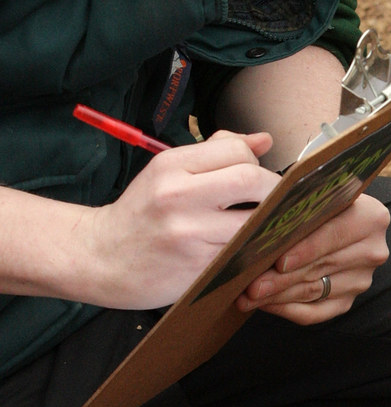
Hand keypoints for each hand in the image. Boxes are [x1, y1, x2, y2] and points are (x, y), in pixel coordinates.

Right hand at [74, 131, 279, 308]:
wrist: (101, 258)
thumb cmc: (142, 212)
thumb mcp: (168, 171)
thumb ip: (217, 152)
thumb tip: (264, 140)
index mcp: (171, 165)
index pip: (237, 151)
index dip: (256, 163)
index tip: (254, 177)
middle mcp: (178, 196)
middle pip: (252, 180)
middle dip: (273, 189)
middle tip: (272, 200)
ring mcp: (189, 234)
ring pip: (254, 220)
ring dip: (267, 222)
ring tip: (260, 224)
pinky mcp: (198, 267)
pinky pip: (243, 251)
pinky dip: (253, 247)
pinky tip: (245, 246)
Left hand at [238, 192, 389, 322]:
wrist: (333, 220)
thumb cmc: (316, 204)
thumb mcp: (312, 195)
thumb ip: (297, 205)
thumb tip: (262, 222)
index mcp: (372, 218)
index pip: (335, 234)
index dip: (306, 249)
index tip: (279, 261)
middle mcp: (372, 251)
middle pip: (321, 266)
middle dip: (282, 278)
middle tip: (252, 285)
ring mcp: (361, 280)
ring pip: (314, 291)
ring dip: (278, 296)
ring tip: (249, 296)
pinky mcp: (347, 301)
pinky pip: (314, 312)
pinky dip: (287, 309)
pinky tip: (265, 304)